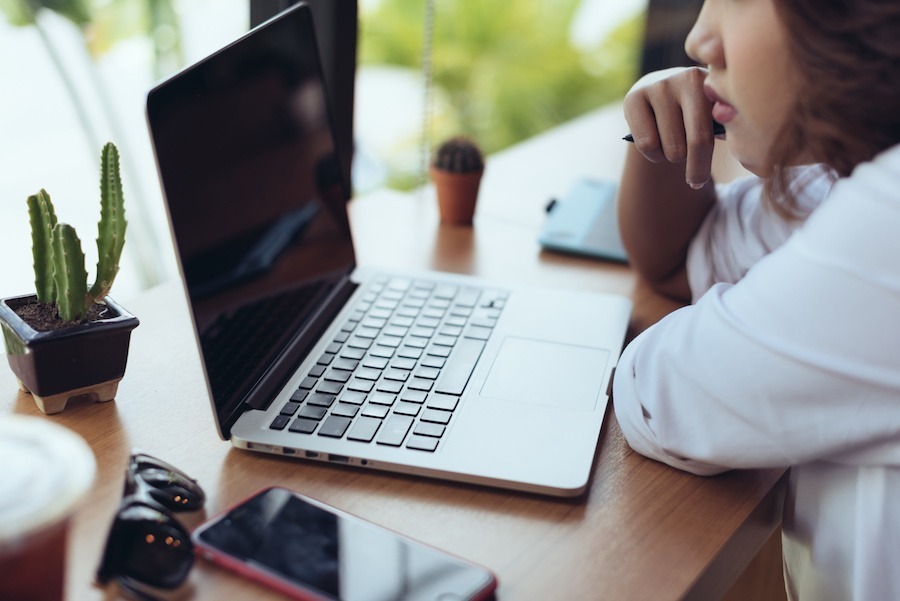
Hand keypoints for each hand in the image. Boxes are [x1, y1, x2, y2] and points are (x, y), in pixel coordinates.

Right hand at [623, 66, 717, 188]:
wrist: (663, 93)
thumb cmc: (697, 112)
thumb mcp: (715, 115)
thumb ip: (726, 126)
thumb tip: (737, 142)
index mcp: (718, 85)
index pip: (712, 136)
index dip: (701, 166)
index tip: (697, 183)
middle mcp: (688, 78)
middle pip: (692, 145)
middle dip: (689, 163)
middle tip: (686, 158)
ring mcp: (660, 85)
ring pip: (668, 148)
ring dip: (669, 157)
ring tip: (671, 145)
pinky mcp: (634, 96)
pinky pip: (646, 144)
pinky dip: (652, 154)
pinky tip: (656, 143)